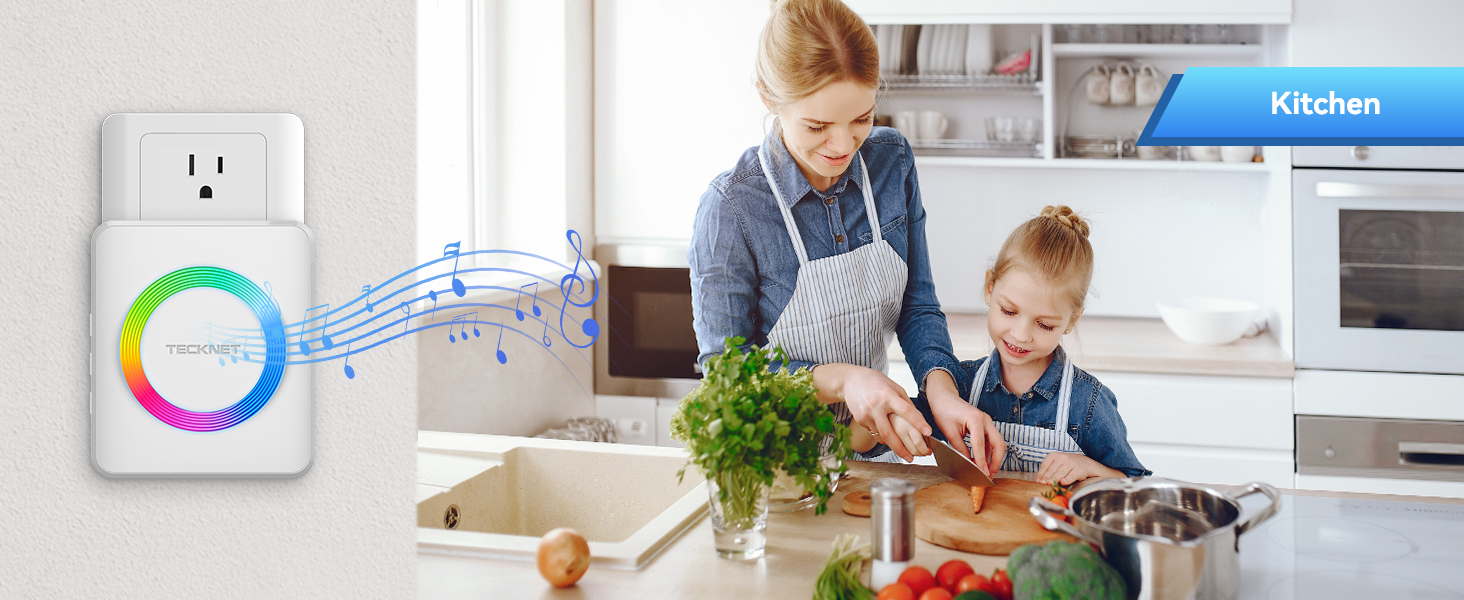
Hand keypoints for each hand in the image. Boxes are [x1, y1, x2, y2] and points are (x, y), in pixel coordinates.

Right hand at [813, 363, 930, 461]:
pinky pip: (874, 432)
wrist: (850, 381)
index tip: (928, 432)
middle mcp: (876, 406)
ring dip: (892, 444)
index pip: (906, 411)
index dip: (918, 422)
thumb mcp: (893, 387)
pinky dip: (882, 436)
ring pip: (882, 436)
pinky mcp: (860, 420)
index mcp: (888, 395)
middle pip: (890, 433)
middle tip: (911, 458)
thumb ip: (905, 402)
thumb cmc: (874, 382)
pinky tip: (886, 434)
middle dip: (901, 449)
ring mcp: (866, 415)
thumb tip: (918, 418)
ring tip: (902, 450)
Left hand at [924, 370, 1006, 474]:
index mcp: (976, 419)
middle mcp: (986, 420)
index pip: (981, 445)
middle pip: (999, 444)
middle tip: (989, 475)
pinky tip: (983, 462)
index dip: (982, 462)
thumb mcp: (950, 432)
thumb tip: (968, 464)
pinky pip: (991, 441)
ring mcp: (987, 422)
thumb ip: (960, 449)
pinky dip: (989, 452)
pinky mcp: (985, 425)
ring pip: (997, 443)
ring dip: (994, 458)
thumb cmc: (944, 411)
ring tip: (987, 471)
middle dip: (996, 461)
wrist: (944, 398)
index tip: (983, 474)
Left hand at [1035, 452, 1122, 485]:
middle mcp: (1062, 458)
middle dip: (1046, 478)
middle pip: (1052, 470)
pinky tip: (1062, 483)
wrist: (1085, 463)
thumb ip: (1048, 471)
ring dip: (1054, 479)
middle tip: (1042, 484)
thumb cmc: (1067, 465)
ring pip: (1060, 473)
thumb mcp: (1057, 464)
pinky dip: (1066, 480)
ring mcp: (1071, 463)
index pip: (1045, 465)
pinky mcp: (1078, 470)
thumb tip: (1038, 481)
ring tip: (1048, 484)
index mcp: (1054, 456)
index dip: (1041, 474)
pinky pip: (1071, 476)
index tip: (1038, 481)